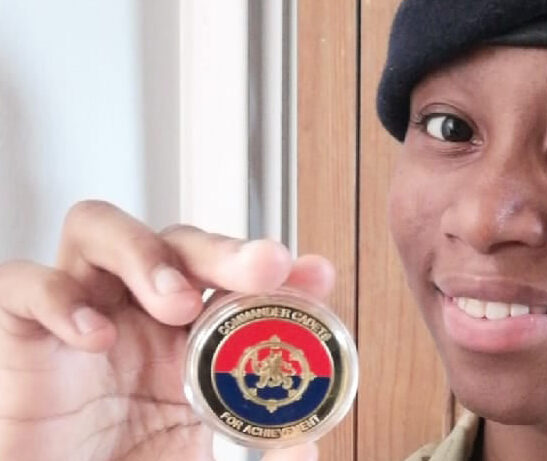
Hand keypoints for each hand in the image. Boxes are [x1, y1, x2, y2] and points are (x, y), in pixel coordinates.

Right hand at [0, 201, 333, 460]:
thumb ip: (259, 454)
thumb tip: (305, 450)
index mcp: (190, 339)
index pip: (235, 277)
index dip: (276, 268)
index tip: (318, 277)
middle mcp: (138, 315)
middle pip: (180, 243)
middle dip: (225, 247)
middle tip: (263, 268)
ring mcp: (81, 315)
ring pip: (99, 229)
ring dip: (146, 253)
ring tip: (178, 302)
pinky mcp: (21, 334)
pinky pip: (22, 284)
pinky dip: (58, 297)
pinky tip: (97, 336)